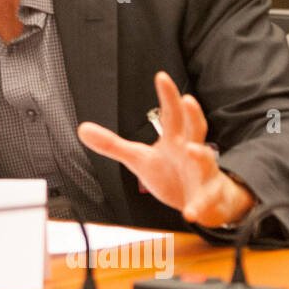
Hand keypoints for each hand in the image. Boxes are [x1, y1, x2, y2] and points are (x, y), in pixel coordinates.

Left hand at [76, 71, 254, 227]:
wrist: (202, 203)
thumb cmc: (172, 174)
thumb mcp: (138, 158)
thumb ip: (112, 144)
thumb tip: (82, 129)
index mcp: (175, 139)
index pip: (172, 113)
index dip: (168, 95)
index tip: (161, 76)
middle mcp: (191, 151)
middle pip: (195, 129)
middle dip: (193, 114)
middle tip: (188, 99)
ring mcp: (202, 174)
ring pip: (205, 161)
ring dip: (200, 155)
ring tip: (192, 149)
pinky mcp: (207, 199)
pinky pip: (205, 202)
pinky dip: (199, 206)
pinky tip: (191, 212)